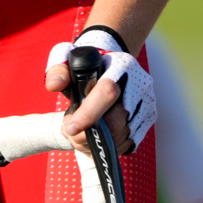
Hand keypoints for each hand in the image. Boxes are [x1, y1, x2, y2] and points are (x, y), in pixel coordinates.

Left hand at [44, 30, 154, 154]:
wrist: (110, 63)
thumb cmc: (86, 62)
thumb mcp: (67, 57)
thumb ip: (58, 70)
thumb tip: (54, 85)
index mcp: (121, 66)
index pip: (107, 93)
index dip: (88, 114)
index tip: (71, 127)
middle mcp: (139, 84)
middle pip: (116, 121)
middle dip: (88, 134)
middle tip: (69, 132)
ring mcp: (146, 102)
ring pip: (122, 135)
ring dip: (96, 143)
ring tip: (78, 134)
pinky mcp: (148, 117)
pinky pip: (129, 141)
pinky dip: (109, 145)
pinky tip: (94, 138)